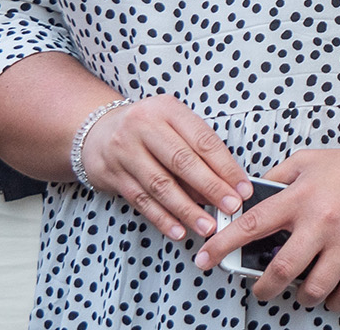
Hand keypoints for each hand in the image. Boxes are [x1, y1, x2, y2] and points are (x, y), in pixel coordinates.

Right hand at [80, 95, 250, 243]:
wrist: (97, 130)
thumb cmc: (146, 128)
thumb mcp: (172, 124)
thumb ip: (196, 150)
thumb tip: (227, 185)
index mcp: (167, 109)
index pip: (203, 141)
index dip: (226, 167)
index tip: (242, 188)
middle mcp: (143, 126)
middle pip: (182, 162)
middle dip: (211, 188)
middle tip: (230, 208)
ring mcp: (124, 150)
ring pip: (160, 185)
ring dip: (187, 209)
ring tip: (207, 225)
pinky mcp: (112, 173)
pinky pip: (141, 200)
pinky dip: (161, 218)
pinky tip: (178, 230)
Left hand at [197, 144, 339, 310]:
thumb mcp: (310, 159)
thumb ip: (278, 176)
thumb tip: (249, 193)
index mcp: (302, 197)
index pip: (251, 225)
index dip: (222, 246)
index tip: (205, 259)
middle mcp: (322, 221)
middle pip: (279, 270)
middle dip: (262, 288)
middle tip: (261, 290)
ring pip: (312, 289)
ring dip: (301, 297)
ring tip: (302, 290)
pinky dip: (334, 301)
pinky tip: (332, 293)